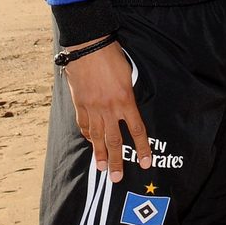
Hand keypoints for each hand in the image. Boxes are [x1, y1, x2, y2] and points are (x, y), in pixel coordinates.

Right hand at [62, 39, 151, 182]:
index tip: (146, 162)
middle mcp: (109, 108)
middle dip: (117, 160)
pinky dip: (87, 135)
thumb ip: (127, 94)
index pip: (136, 129)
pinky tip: (89, 142)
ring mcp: (92, 108)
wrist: (89, 47)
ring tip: (102, 168)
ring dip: (99, 154)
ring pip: (96, 137)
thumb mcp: (127, 75)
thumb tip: (126, 107)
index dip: (142, 147)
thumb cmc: (111, 56)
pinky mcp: (79, 104)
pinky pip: (84, 125)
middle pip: (114, 140)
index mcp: (125, 100)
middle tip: (117, 178)